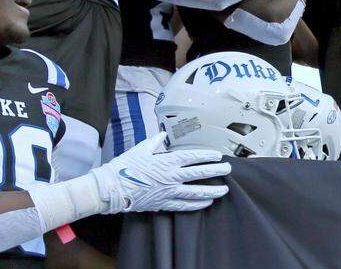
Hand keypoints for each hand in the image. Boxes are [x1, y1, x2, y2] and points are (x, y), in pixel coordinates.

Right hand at [92, 132, 229, 212]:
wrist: (112, 188)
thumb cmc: (125, 166)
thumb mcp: (141, 149)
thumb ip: (155, 141)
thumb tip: (164, 134)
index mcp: (167, 161)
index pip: (194, 157)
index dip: (208, 156)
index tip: (218, 156)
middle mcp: (171, 177)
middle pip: (200, 175)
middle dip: (217, 172)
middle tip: (228, 170)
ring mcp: (169, 192)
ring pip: (196, 193)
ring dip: (212, 192)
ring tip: (224, 191)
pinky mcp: (163, 204)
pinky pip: (184, 206)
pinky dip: (197, 204)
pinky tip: (206, 203)